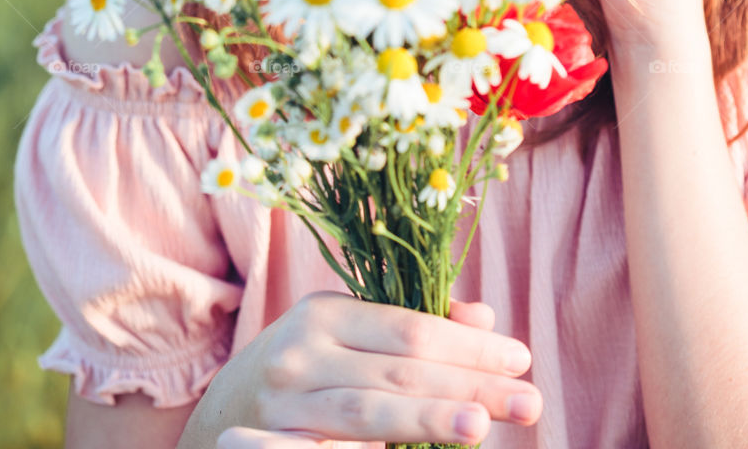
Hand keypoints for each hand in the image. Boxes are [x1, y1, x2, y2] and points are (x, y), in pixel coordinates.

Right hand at [214, 292, 541, 447]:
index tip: (521, 358)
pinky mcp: (270, 447)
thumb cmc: (309, 368)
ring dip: (429, 419)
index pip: (411, 328)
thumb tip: (482, 315)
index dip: (468, 343)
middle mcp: (301, 352)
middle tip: (528, 401)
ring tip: (482, 426)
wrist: (220, 417)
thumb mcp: (351, 333)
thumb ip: (415, 324)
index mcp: (326, 312)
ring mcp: (283, 406)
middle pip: (399, 370)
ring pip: (368, 415)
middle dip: (468, 384)